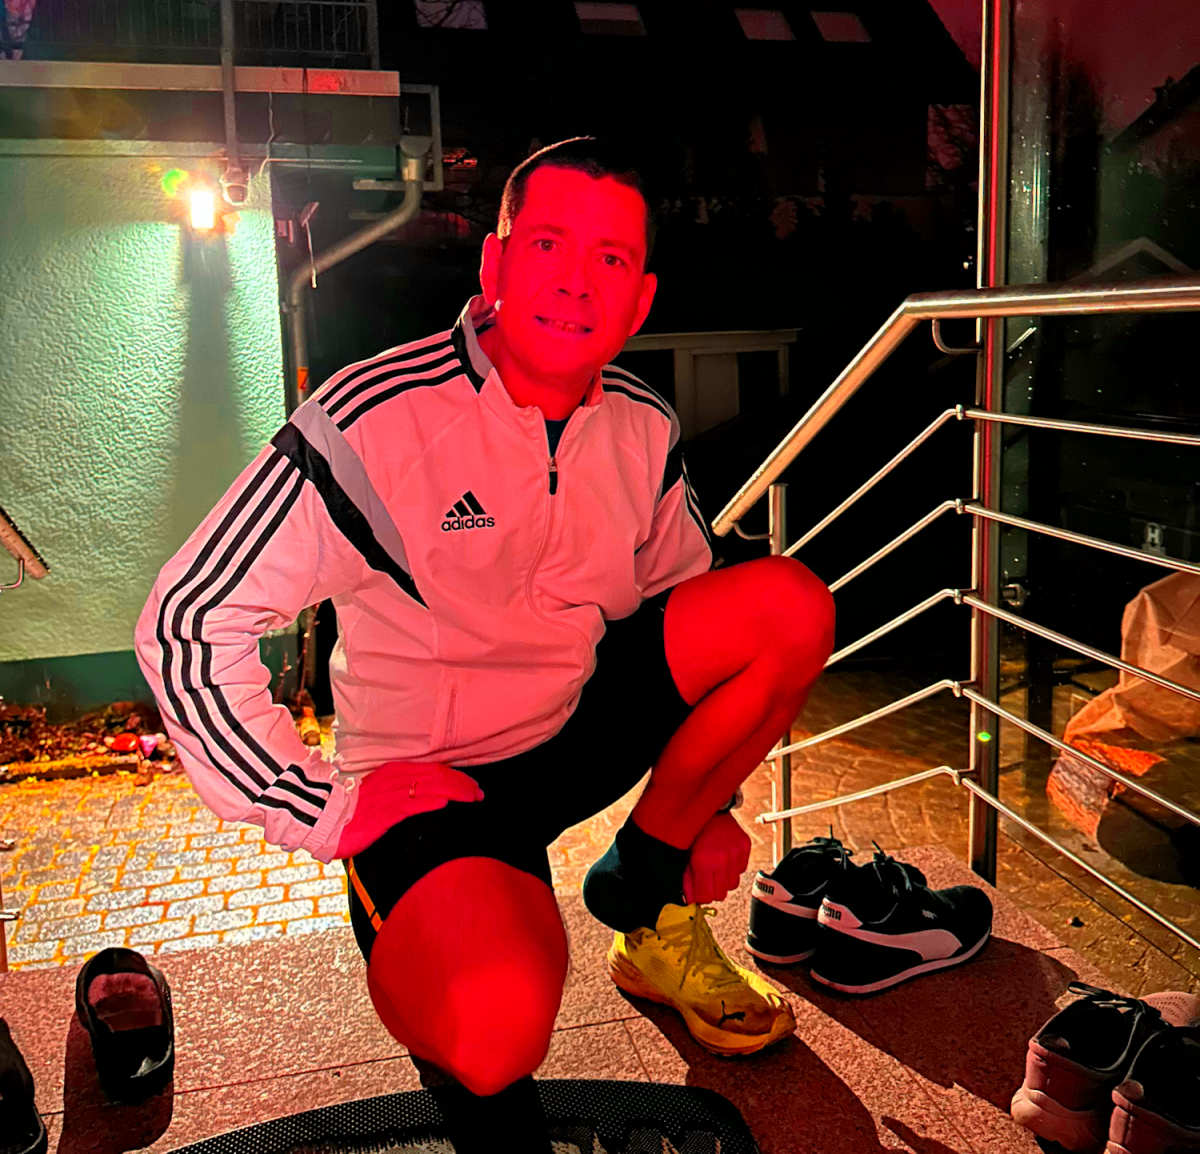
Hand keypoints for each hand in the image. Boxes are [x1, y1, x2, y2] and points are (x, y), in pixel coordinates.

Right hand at [336, 760, 483, 858]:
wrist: (326, 820)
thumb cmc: (353, 811)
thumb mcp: (380, 795)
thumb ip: (401, 792)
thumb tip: (426, 795)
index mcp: (395, 771)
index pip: (433, 770)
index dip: (456, 777)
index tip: (472, 785)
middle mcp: (395, 778)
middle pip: (437, 776)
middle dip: (462, 784)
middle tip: (480, 793)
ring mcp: (389, 795)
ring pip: (430, 788)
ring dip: (455, 792)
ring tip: (472, 798)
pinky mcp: (384, 813)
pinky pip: (411, 805)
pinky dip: (430, 802)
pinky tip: (445, 804)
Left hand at [683, 810, 750, 904]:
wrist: (708, 809)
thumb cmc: (693, 833)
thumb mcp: (684, 857)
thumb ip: (687, 881)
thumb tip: (691, 901)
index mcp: (703, 862)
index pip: (706, 897)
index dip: (701, 896)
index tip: (698, 891)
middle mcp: (722, 859)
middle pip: (721, 895)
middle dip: (712, 890)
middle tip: (706, 878)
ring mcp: (735, 853)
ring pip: (733, 884)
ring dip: (724, 879)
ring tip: (715, 866)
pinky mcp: (745, 846)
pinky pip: (742, 869)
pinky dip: (733, 868)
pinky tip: (725, 857)